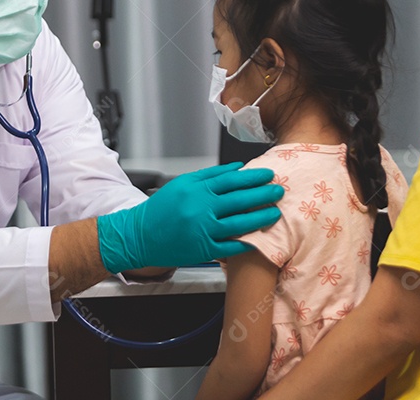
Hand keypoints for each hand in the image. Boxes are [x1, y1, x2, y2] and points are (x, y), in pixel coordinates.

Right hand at [97, 163, 283, 272]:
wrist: (140, 234)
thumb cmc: (162, 208)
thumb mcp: (183, 184)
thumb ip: (211, 175)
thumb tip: (238, 168)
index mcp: (197, 189)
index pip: (232, 180)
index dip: (253, 177)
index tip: (269, 175)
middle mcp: (201, 208)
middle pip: (239, 200)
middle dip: (263, 195)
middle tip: (280, 191)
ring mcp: (203, 230)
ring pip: (239, 224)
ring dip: (260, 218)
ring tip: (275, 212)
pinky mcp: (203, 250)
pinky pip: (230, 247)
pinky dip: (246, 243)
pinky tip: (260, 239)